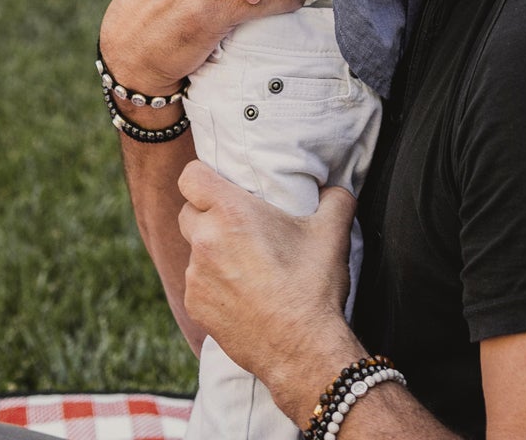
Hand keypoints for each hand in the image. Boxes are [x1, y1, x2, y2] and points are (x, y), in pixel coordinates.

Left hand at [177, 161, 361, 424]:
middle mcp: (205, 241)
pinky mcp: (196, 306)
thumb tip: (336, 188)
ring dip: (211, 249)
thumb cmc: (313, 286)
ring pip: (194, 249)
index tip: (220, 183)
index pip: (191, 177)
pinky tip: (241, 292)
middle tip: (239, 223)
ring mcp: (196, 277)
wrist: (302, 350)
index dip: (202, 175)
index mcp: (231, 213)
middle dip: (208, 213)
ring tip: (245, 262)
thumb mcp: (332, 232)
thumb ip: (336, 198)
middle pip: (189, 211)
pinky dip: (212, 282)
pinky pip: (197, 282)